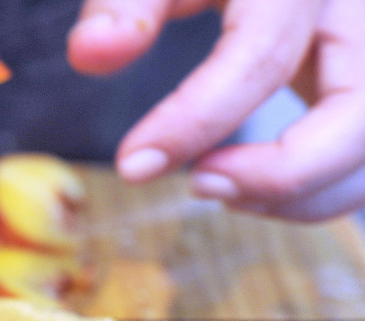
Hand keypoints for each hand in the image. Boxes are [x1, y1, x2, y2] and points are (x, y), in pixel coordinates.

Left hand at [67, 0, 364, 220]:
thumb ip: (127, 2)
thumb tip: (90, 53)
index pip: (261, 57)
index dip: (196, 121)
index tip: (134, 165)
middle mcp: (357, 14)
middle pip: (358, 115)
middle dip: (282, 173)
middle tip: (199, 186)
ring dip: (299, 195)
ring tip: (215, 188)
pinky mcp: (363, 80)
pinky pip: (363, 157)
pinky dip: (316, 191)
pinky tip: (248, 186)